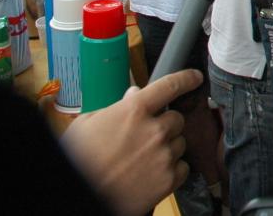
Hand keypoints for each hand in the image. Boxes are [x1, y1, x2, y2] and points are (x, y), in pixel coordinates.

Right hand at [62, 69, 201, 215]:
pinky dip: (171, 169)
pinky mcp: (169, 178)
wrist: (82, 196)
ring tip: (142, 159)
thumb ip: (116, 107)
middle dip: (164, 125)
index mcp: (134, 111)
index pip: (170, 85)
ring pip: (180, 142)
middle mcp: (155, 130)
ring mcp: (164, 154)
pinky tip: (151, 173)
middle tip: (144, 138)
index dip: (186, 78)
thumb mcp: (87, 124)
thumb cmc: (78, 159)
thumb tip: (133, 95)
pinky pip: (183, 166)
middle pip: (176, 119)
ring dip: (166, 148)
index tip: (194, 77)